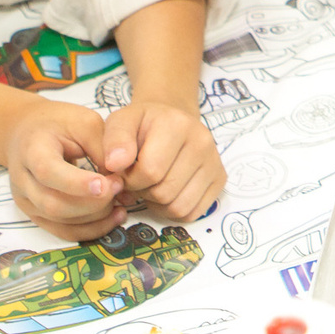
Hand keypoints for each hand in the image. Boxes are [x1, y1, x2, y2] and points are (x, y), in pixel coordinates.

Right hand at [0, 96, 127, 241]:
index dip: (77, 183)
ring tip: (120, 203)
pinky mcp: (36, 214)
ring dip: (95, 217)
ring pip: (59, 221)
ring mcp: (26, 200)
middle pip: (53, 203)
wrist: (28, 133)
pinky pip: (63, 231)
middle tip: (119, 187)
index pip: (48, 172)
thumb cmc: (58, 124)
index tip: (106, 184)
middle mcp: (22, 179)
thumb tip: (121, 176)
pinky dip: (90, 229)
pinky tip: (112, 217)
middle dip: (92, 202)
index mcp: (31, 149)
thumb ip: (102, 147)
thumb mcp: (84, 122)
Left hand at [100, 99, 224, 221]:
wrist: (171, 120)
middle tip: (138, 179)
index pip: (150, 171)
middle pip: (164, 192)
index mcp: (176, 124)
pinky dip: (174, 211)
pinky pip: (193, 213)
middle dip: (143, 192)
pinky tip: (167, 193)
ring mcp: (214, 162)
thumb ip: (114, 140)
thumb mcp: (121, 122)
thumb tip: (115, 164)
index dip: (130, 179)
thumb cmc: (143, 125)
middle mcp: (202, 142)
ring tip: (151, 185)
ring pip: (179, 207)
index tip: (125, 170)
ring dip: (158, 204)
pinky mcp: (220, 179)